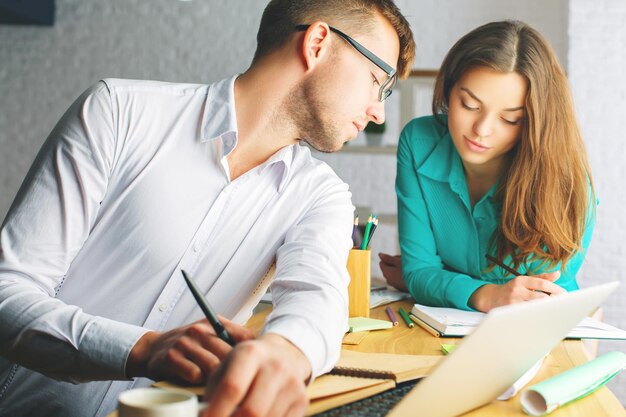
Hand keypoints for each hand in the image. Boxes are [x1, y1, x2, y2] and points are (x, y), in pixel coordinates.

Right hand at [126, 317, 253, 383]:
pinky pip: (194, 374)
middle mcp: (200, 330)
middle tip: (240, 383)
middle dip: (236, 371)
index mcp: (214, 323)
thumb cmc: (188, 346)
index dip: (254, 354)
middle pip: (230, 354)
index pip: (243, 336)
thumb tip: (263, 352)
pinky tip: (199, 383)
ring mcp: (185, 343)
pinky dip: (199, 382)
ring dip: (217, 379)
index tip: (259, 367)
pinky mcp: (172, 357)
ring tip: (220, 386)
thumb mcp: (210, 335)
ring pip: (213, 365)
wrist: (152, 349)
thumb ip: (232, 340)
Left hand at [202, 333, 310, 416]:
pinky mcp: (302, 400)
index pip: (232, 388)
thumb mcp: (227, 367)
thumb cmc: (247, 365)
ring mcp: (292, 384)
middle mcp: (275, 366)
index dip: (216, 411)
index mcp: (251, 353)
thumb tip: (201, 416)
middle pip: (251, 410)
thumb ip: (213, 392)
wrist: (284, 354)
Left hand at [378, 253, 406, 291]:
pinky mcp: (401, 288)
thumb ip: (388, 258)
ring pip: (393, 274)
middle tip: (403, 261)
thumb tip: (380, 255)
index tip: (397, 258)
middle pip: (388, 269)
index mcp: (386, 273)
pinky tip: (409, 274)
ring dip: (398, 270)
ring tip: (407, 267)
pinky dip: (401, 276)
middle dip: (394, 264)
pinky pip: (398, 279)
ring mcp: (395, 285)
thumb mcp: (398, 262)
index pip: (382, 263)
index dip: (389, 259)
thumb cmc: (409, 271)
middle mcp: (388, 280)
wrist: (420, 283)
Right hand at [469, 271, 565, 311]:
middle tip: (563, 304)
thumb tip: (558, 273)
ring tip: (554, 309)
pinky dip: (537, 315)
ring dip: (546, 309)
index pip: (541, 283)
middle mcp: (517, 289)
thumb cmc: (512, 288)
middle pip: (541, 296)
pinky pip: (528, 314)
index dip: (555, 288)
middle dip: (553, 301)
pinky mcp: (511, 311)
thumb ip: (541, 277)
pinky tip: (543, 315)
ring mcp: (513, 301)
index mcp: (521, 280)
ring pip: (535, 307)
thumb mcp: (524, 280)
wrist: (491, 297)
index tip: (565, 293)